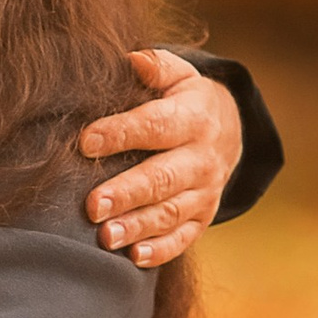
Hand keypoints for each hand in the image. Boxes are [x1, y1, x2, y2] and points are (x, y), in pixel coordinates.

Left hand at [80, 49, 243, 262]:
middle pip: (163, 177)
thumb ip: (157, 66)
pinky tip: (134, 257)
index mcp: (194, 118)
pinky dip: (161, 249)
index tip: (86, 142)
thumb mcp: (180, 75)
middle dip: (127, 193)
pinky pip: (185, 237)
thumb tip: (133, 59)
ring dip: (138, 226)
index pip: (156, 126)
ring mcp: (205, 191)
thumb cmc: (185, 100)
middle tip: (92, 205)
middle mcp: (202, 158)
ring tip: (105, 236)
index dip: (121, 133)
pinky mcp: (203, 217)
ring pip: (171, 212)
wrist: (231, 131)